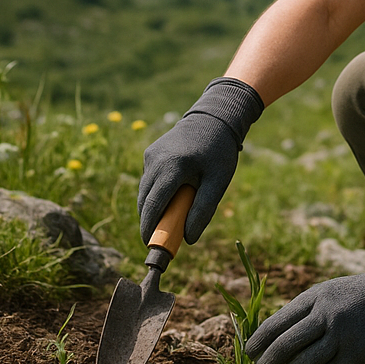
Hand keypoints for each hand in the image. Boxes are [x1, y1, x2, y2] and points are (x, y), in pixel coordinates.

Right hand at [138, 77, 263, 243]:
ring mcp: (150, 155)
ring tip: (172, 214)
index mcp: (172, 167)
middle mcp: (155, 160)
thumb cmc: (219, 151)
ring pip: (145, 191)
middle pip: (145, 202)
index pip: (153, 206)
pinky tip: (173, 194)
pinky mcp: (150, 152)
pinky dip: (156, 192)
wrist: (215, 117)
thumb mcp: (218, 181)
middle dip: (151, 221)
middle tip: (163, 237)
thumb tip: (188, 239)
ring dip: (153, 207)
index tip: (151, 246)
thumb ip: (203, 210)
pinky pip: (149, 180)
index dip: (150, 229)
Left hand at [245, 248, 364, 363]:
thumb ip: (304, 312)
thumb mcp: (328, 292)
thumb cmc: (356, 298)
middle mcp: (326, 315)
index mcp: (315, 297)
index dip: (258, 341)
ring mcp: (341, 336)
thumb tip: (272, 338)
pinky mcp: (355, 356)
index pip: (276, 322)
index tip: (249, 353)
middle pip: (284, 346)